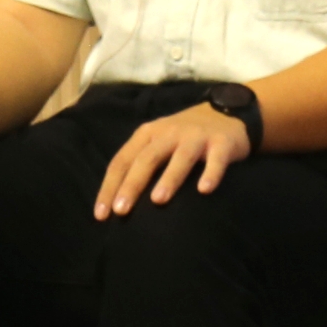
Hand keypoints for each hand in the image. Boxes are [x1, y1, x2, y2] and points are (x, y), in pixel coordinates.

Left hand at [94, 102, 251, 217]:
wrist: (225, 112)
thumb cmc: (183, 137)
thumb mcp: (157, 143)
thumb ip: (140, 164)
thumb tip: (116, 202)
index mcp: (147, 134)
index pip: (122, 160)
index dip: (109, 186)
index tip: (101, 214)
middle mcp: (169, 133)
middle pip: (146, 158)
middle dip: (132, 185)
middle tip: (120, 211)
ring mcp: (196, 136)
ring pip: (180, 157)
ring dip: (169, 178)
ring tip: (158, 200)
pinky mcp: (222, 143)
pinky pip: (216, 160)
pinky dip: (211, 173)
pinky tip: (205, 190)